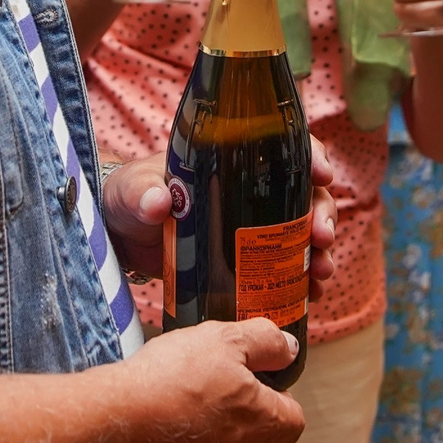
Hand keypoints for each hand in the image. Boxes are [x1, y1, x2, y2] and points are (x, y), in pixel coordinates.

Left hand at [103, 142, 340, 298]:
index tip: (323, 175)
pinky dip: (302, 278)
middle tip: (321, 238)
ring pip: (301, 232)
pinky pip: (285, 266)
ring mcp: (251, 226)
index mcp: (231, 161)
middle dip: (322, 214)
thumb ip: (145, 193)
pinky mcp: (244, 259)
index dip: (312, 157)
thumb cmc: (128, 199)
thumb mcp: (134, 191)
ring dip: (318, 252)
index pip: (284, 149)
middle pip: (304, 195)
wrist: (119, 236)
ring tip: (321, 274)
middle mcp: (249, 190)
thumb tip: (159, 203)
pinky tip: (311, 293)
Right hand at [108, 319, 306, 442]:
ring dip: (209, 430)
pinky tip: (157, 426)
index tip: (258, 381)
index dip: (282, 399)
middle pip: (255, 435)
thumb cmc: (171, 377)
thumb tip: (288, 349)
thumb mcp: (224, 339)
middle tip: (208, 382)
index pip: (293, 422)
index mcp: (259, 422)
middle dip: (239, 411)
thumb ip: (265, 341)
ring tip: (177, 401)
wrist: (113, 421)